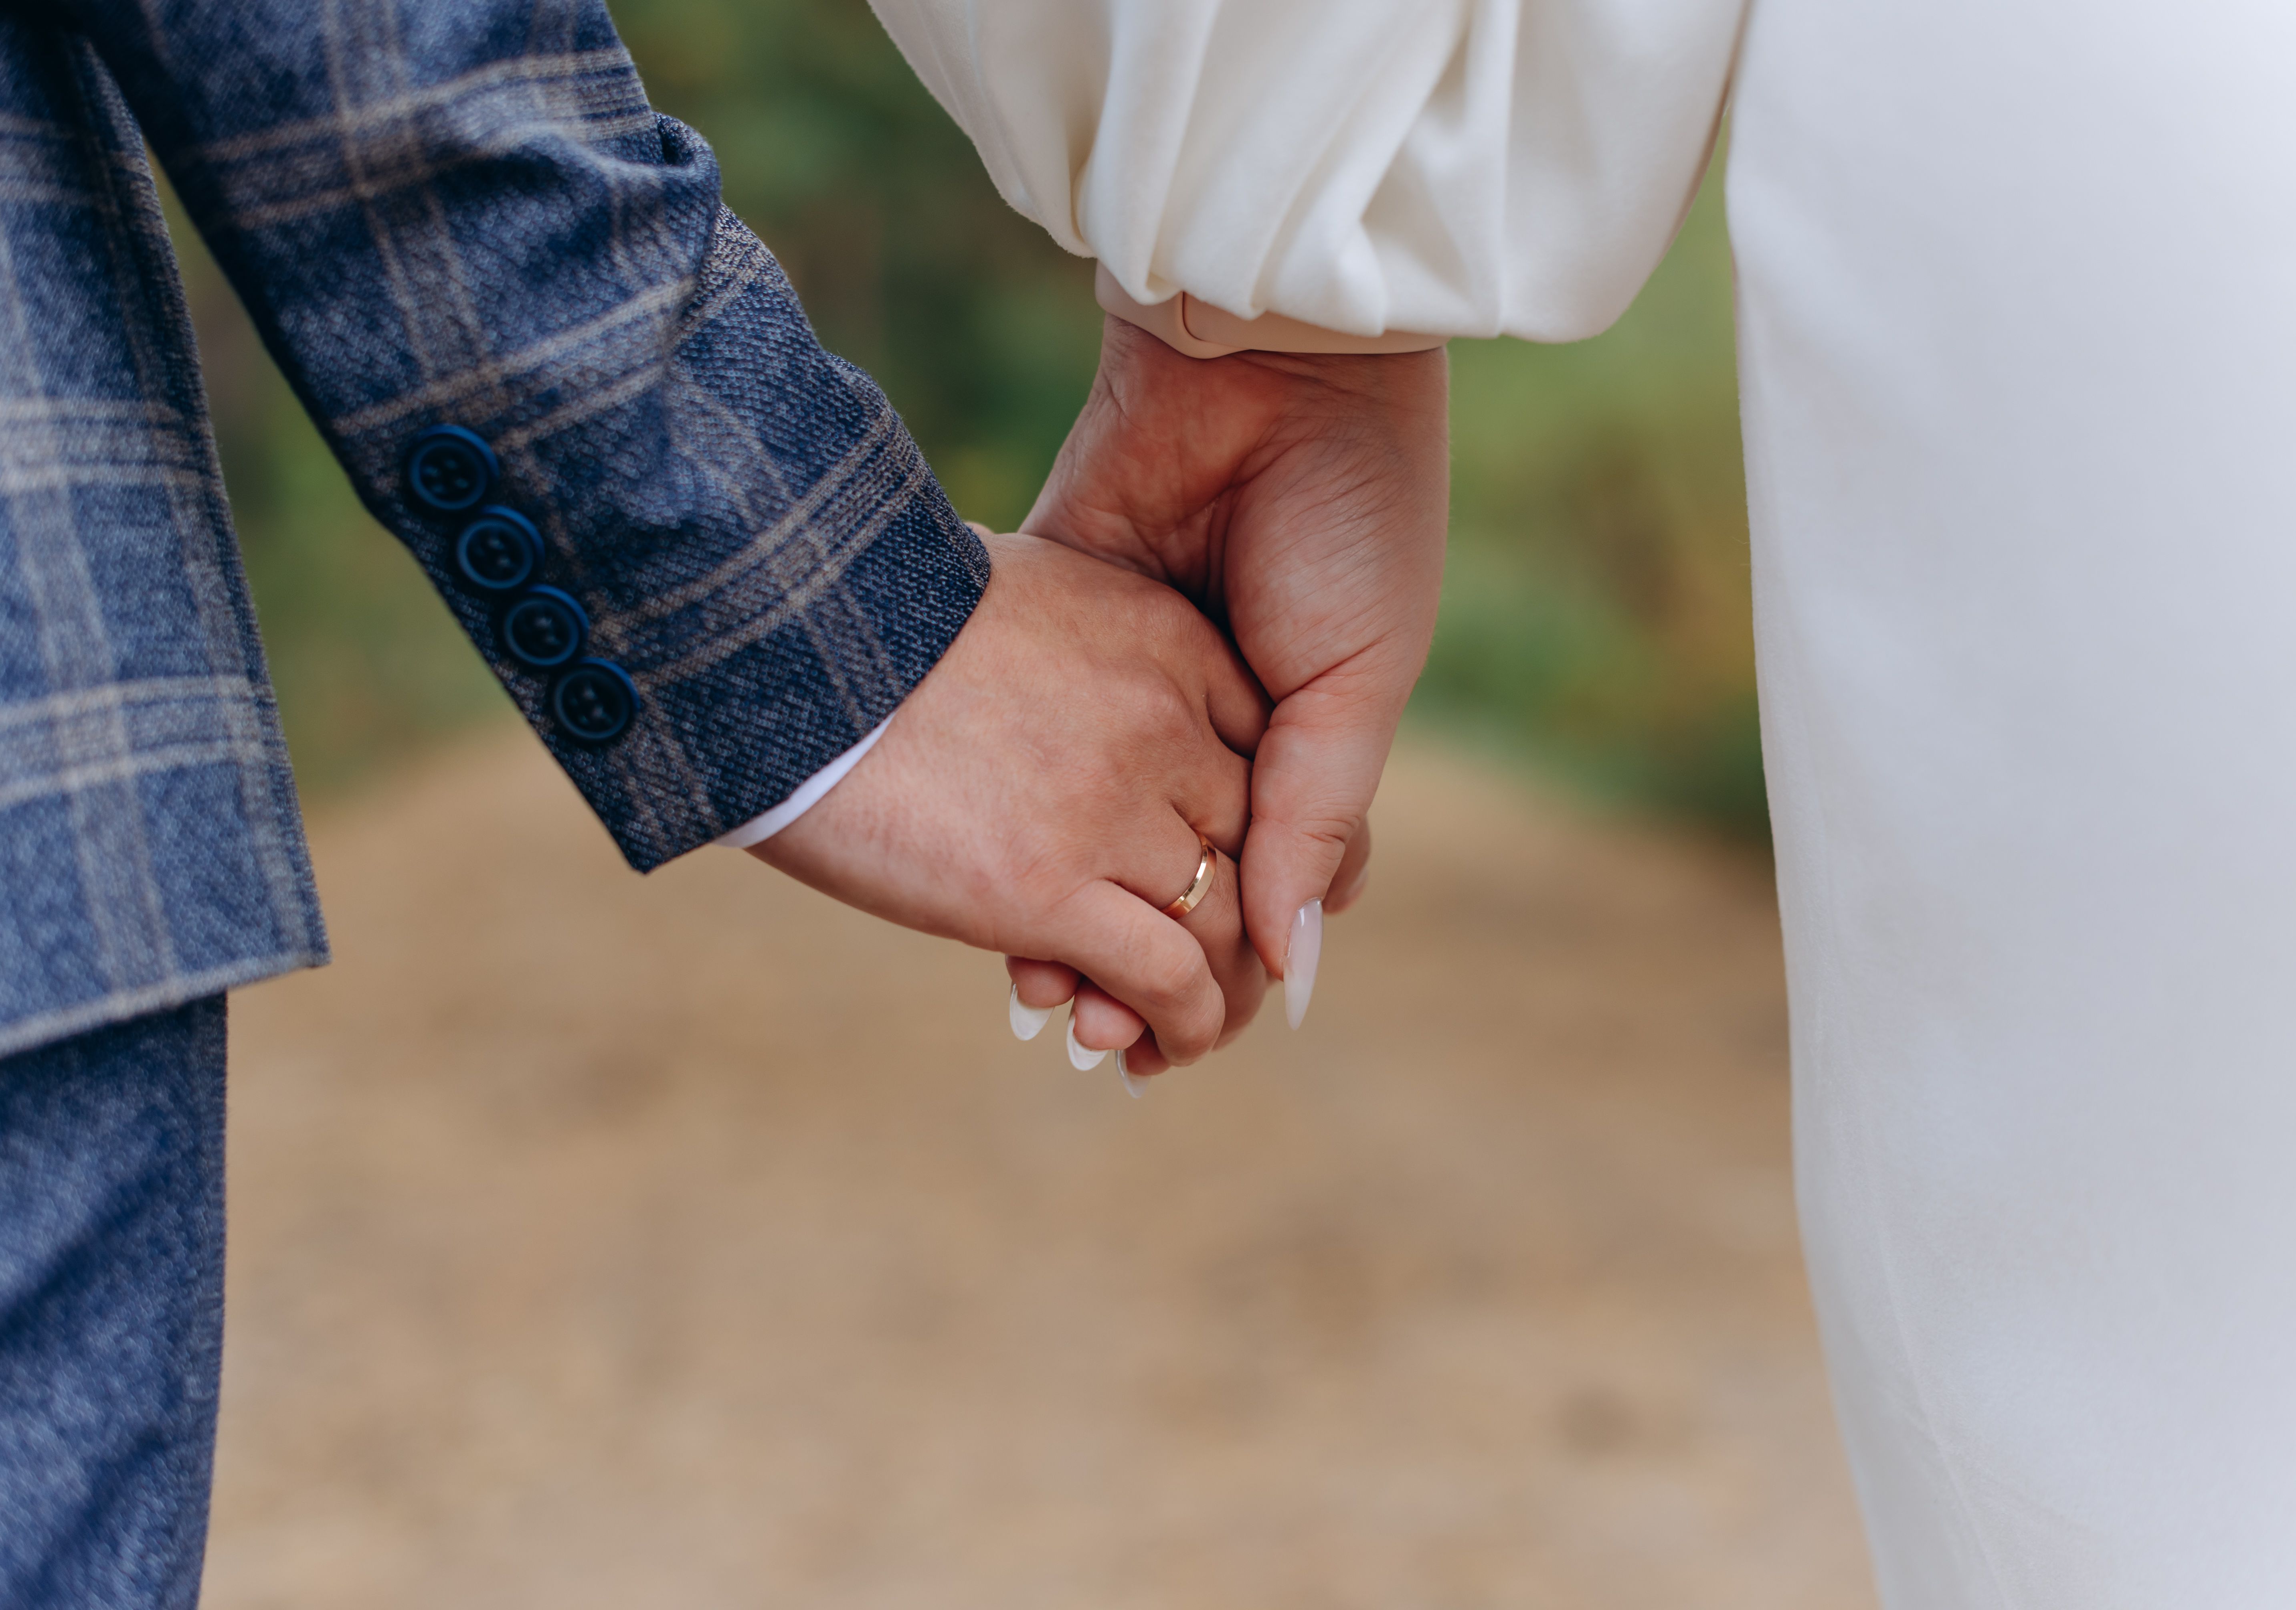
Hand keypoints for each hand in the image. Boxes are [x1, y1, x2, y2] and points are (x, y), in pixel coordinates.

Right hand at [751, 532, 1271, 1075]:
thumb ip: (1090, 658)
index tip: (1247, 874)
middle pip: (1257, 844)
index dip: (1266, 829)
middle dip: (1252, 919)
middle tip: (1226, 973)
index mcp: (1164, 640)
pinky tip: (1163, 1053)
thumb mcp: (1025, 598)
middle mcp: (1162, 723)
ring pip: (1226, 923)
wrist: (782, 650)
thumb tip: (1078, 708)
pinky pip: (1166, 978)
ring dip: (1224, 993)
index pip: (1267, 751)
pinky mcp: (1049, 888)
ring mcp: (1111, 807)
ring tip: (1194, 1033)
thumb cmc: (875, 625)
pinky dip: (1185, 1026)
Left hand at [1018, 318, 1449, 1018]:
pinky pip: (1037, 761)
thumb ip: (1315, 817)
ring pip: (1096, 838)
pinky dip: (1020, 834)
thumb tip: (1292, 962)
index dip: (1229, 972)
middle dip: (1142, 966)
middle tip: (1103, 1045)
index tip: (1179, 1042)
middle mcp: (1214, 722)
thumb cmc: (1347, 518)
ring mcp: (1130, 685)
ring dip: (1073, 921)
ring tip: (1043, 1000)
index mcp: (1300, 733)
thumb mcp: (1355, 681)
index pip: (1267, 886)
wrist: (1261, 364)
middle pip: (1171, 877)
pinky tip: (995, 907)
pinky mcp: (1060, 636)